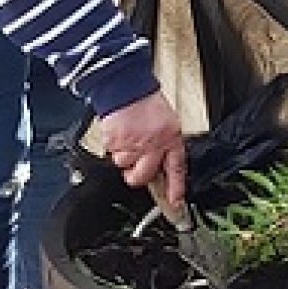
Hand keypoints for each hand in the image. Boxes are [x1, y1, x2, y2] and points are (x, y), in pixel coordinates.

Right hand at [99, 91, 186, 208]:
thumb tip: (161, 164)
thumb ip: (165, 143)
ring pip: (123, 165)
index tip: (175, 202)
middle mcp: (153, 144)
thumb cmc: (146, 101)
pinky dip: (113, 145)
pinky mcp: (114, 142)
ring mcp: (133, 144)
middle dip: (136, 176)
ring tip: (127, 138)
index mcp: (170, 138)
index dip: (176, 188)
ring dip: (123, 156)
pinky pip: (111, 153)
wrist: (126, 86)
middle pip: (143, 176)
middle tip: (134, 169)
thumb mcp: (167, 122)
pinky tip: (119, 132)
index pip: (176, 169)